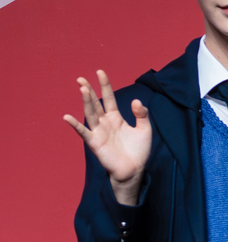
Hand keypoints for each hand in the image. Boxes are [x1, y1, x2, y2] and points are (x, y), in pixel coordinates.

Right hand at [63, 70, 151, 204]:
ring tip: (81, 88)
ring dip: (85, 101)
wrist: (134, 169)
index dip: (105, 85)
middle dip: (89, 90)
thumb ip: (141, 114)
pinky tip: (67, 117)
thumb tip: (136, 100)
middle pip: (95, 103)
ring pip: (90, 113)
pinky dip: (75, 125)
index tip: (100, 72)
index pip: (108, 98)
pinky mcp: (95, 142)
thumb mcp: (145, 129)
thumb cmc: (139, 150)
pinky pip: (83, 132)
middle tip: (81, 78)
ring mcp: (99, 132)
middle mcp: (105, 123)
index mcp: (116, 118)